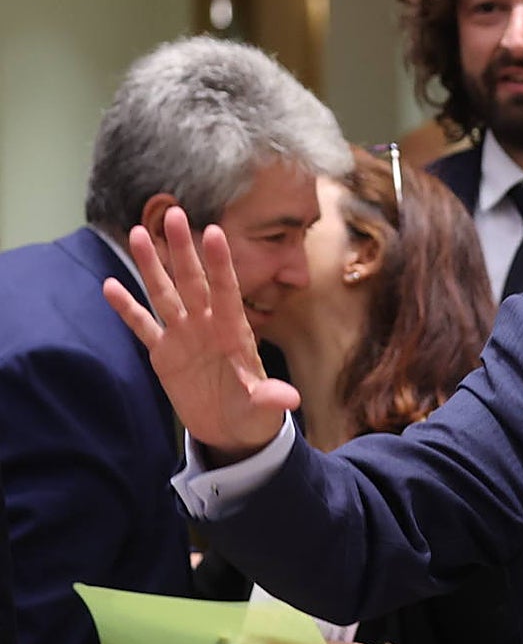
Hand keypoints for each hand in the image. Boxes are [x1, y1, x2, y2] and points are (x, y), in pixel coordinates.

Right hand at [102, 206, 299, 461]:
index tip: (215, 232)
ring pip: (164, 293)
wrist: (231, 430)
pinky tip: (110, 285)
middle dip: (183, 249)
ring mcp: (184, 336)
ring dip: (152, 266)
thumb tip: (290, 400)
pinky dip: (126, 308)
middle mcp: (207, 325)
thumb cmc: (254, 415)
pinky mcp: (163, 353)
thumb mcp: (263, 409)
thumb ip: (270, 398)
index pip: (226, 291)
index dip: (220, 264)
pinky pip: (143, 325)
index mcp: (233, 332)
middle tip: (174, 212)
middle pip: (192, 281)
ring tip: (137, 232)